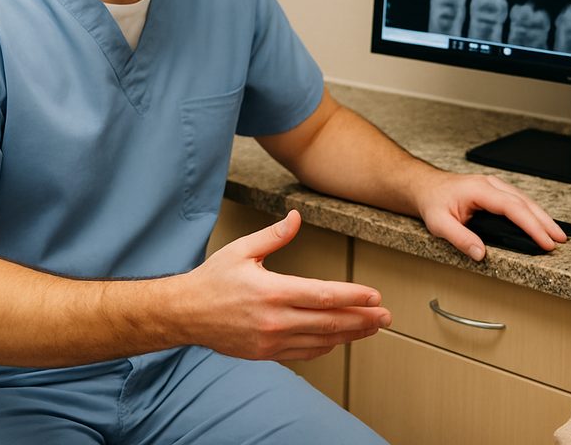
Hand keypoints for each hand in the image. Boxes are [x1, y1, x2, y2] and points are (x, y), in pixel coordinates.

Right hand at [181, 211, 390, 360]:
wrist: (185, 314)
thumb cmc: (212, 279)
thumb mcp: (242, 250)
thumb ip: (274, 235)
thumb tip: (296, 217)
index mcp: (272, 291)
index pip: (324, 295)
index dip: (354, 297)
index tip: (375, 296)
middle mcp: (274, 320)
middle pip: (330, 322)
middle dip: (363, 319)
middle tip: (386, 317)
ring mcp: (271, 341)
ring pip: (321, 340)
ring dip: (350, 335)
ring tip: (371, 329)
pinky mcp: (266, 354)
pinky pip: (305, 353)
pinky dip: (326, 346)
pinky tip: (339, 339)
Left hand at [415, 172, 567, 259]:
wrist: (427, 187)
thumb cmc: (433, 202)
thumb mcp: (439, 223)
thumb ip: (460, 238)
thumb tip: (481, 253)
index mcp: (479, 189)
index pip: (513, 208)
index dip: (531, 225)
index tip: (544, 241)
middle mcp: (491, 184)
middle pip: (525, 202)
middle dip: (545, 222)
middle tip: (559, 240)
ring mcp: (495, 186)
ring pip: (525, 201)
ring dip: (542, 217)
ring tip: (557, 235)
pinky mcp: (496, 191)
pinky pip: (519, 201)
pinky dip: (533, 213)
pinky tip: (541, 224)